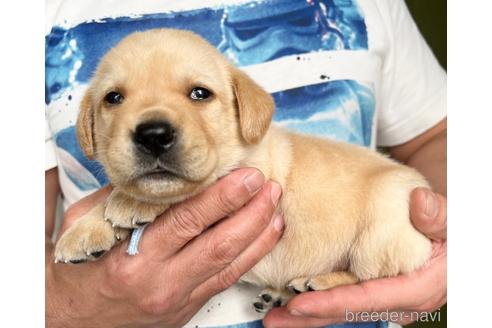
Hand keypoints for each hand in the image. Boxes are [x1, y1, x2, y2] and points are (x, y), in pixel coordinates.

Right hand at [46, 168, 283, 327]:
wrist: (71, 319)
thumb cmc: (78, 269)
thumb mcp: (87, 225)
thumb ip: (124, 198)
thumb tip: (162, 174)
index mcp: (132, 258)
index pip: (186, 220)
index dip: (222, 197)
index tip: (245, 176)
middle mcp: (160, 281)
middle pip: (218, 243)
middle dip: (250, 211)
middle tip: (268, 185)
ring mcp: (178, 298)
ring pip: (231, 264)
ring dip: (259, 232)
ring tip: (275, 205)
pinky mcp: (188, 307)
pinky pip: (227, 280)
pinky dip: (252, 256)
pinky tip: (265, 235)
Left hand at [263, 188, 446, 326]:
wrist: (451, 237)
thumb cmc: (449, 230)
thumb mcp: (451, 220)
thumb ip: (438, 216)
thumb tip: (421, 204)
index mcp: (416, 288)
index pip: (369, 299)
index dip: (333, 302)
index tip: (300, 302)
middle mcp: (398, 300)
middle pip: (349, 312)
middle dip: (310, 317)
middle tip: (274, 319)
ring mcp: (384, 299)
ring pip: (343, 310)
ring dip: (309, 315)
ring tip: (276, 317)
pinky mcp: (373, 292)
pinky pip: (344, 300)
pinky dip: (319, 302)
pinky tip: (294, 303)